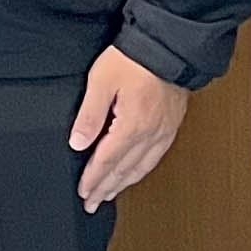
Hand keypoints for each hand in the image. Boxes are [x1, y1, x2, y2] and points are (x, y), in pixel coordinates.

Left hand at [69, 45, 188, 210]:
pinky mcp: (171, 125)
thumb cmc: (133, 59)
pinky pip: (155, 157)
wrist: (168, 47)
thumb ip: (89, 114)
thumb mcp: (101, 81)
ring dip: (123, 183)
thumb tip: (78, 143)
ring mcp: (163, 131)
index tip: (83, 192)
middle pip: (124, 170)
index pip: (107, 160)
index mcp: (131, 126)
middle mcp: (150, 134)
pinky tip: (135, 173)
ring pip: (142, 167)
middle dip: (106, 188)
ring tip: (110, 194)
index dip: (93, 179)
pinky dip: (142, 171)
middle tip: (92, 203)